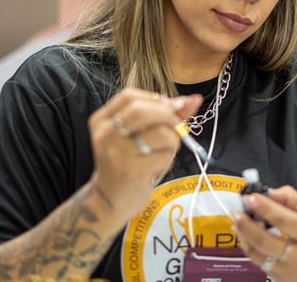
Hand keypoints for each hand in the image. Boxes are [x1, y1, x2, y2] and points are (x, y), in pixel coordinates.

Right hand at [88, 89, 201, 216]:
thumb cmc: (129, 162)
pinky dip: (168, 158)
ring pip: (160, 133)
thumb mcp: (139, 135)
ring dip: (172, 141)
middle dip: (168, 115)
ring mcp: (117, 153)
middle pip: (142, 109)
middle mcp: (106, 134)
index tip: (171, 108)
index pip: (129, 95)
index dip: (155, 98)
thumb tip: (194, 99)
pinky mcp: (132, 171)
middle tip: (176, 127)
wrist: (111, 201)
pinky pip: (164, 154)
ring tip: (164, 152)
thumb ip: (165, 114)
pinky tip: (158, 166)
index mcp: (102, 120)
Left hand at [232, 185, 296, 281]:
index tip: (250, 197)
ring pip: (260, 256)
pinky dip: (251, 250)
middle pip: (267, 241)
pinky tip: (246, 238)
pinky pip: (262, 266)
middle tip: (235, 212)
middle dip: (247, 225)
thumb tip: (270, 192)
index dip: (264, 208)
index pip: (284, 220)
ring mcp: (292, 273)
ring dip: (244, 238)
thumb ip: (293, 200)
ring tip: (237, 224)